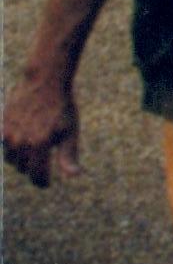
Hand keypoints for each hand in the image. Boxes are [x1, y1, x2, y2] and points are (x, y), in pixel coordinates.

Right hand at [2, 72, 80, 186]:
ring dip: (22, 159)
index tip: (46, 182)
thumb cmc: (62, 108)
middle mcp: (21, 142)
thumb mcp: (71, 131)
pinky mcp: (2, 128)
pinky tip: (25, 138)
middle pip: (23, 169)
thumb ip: (68, 156)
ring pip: (12, 160)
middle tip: (43, 158)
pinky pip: (5, 148)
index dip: (42, 182)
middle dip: (33, 168)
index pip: (36, 176)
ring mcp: (9, 135)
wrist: (45, 81)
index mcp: (40, 145)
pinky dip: (13, 148)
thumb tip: (75, 176)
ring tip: (34, 147)